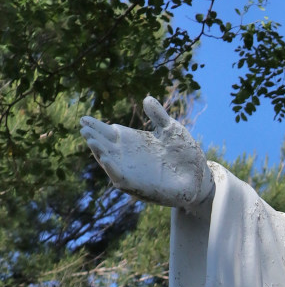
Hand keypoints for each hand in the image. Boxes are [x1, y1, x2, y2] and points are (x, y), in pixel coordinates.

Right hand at [80, 96, 213, 210]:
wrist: (199, 176)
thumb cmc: (183, 153)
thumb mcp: (171, 130)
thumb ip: (159, 116)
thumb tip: (147, 98)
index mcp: (132, 143)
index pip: (109, 134)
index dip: (96, 127)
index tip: (84, 119)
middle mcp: (128, 158)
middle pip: (105, 148)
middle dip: (94, 139)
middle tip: (84, 129)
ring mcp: (133, 174)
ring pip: (110, 164)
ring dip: (100, 153)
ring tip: (91, 141)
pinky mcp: (142, 188)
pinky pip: (123, 180)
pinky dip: (114, 170)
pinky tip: (107, 159)